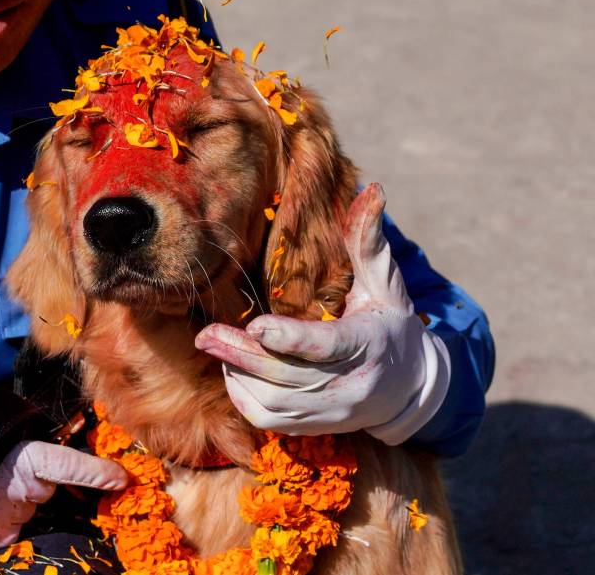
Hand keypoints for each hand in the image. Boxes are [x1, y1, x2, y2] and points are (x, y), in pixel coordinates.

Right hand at [0, 395, 126, 549]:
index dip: (96, 473)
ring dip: (16, 497)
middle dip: (40, 480)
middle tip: (4, 466)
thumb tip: (42, 428)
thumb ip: (16, 428)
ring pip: (28, 508)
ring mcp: (4, 522)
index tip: (120, 478)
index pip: (68, 466)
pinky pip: (8, 527)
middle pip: (48, 488)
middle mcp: (19, 493)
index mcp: (20, 458)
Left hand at [194, 183, 450, 443]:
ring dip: (238, 375)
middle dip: (243, 355)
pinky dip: (243, 397)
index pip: (326, 346)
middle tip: (205, 334)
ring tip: (216, 344)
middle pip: (289, 376)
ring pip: (274, 403)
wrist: (411, 386)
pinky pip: (269, 420)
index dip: (291, 339)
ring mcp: (334, 413)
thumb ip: (368, 241)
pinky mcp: (316, 427)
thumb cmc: (389, 320)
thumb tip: (372, 189)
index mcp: (370, 345)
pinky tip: (233, 370)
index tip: (257, 327)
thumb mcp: (385, 281)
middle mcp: (353, 386)